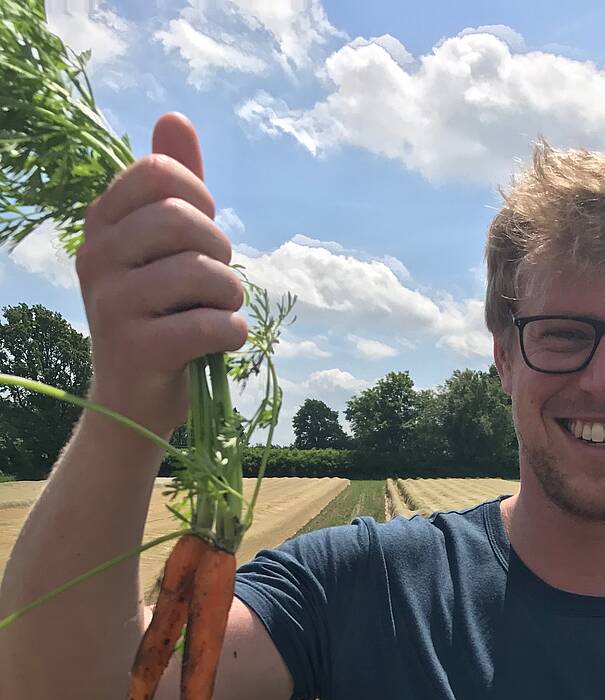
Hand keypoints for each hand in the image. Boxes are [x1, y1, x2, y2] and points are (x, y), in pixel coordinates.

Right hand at [75, 112, 247, 437]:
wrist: (137, 400)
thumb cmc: (162, 316)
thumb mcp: (168, 249)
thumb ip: (175, 187)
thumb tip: (175, 119)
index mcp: (102, 223)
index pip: (158, 174)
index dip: (201, 201)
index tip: (202, 238)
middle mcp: (95, 256)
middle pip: (185, 220)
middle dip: (222, 253)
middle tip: (215, 284)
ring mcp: (111, 303)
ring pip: (205, 273)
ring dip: (231, 298)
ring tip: (216, 314)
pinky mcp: (136, 348)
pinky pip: (212, 324)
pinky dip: (233, 334)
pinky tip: (219, 342)